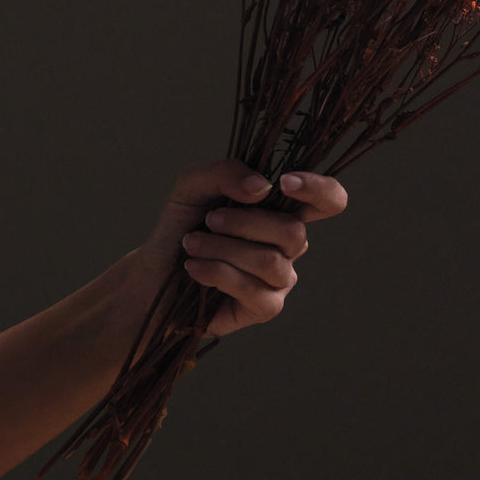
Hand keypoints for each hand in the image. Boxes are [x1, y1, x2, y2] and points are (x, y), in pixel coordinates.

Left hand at [127, 160, 347, 337]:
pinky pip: (255, 290)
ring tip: (192, 245)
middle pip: (293, 231)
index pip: (329, 200)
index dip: (319, 190)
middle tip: (209, 220)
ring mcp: (281, 278)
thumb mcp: (195, 186)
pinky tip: (195, 270)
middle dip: (243, 222)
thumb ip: (226, 171)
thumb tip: (261, 187)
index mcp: (283, 209)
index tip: (284, 182)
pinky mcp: (265, 307)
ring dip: (223, 249)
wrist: (151, 274)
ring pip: (270, 261)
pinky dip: (218, 274)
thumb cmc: (181, 226)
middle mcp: (289, 244)